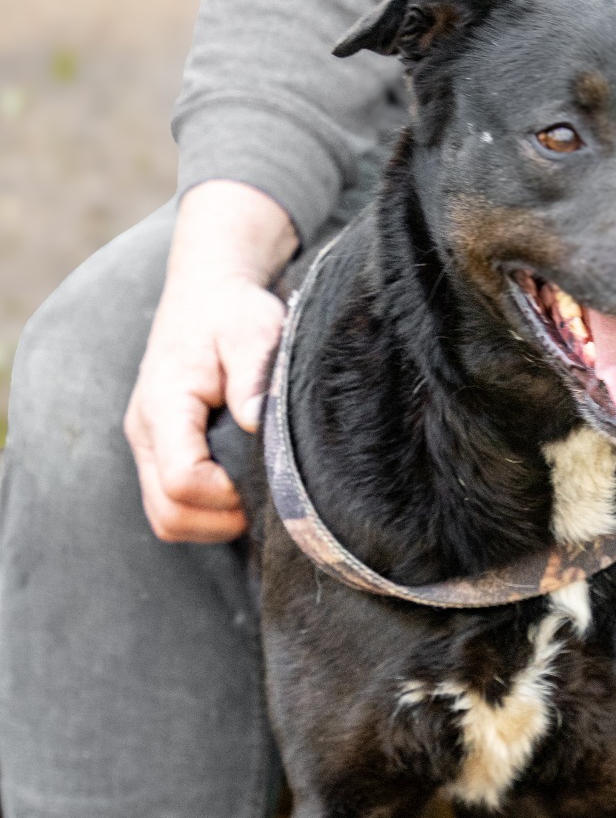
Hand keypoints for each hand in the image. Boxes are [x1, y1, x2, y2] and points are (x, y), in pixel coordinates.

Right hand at [124, 181, 297, 542]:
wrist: (206, 295)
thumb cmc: (233, 312)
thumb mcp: (254, 331)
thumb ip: (254, 377)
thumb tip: (259, 422)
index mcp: (165, 404)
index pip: (182, 480)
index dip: (226, 494)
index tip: (264, 477)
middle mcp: (146, 431)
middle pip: (168, 513)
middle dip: (221, 519)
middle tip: (267, 498)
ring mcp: (148, 445)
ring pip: (166, 518)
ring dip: (212, 523)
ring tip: (254, 497)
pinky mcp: (159, 451)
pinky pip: (170, 505)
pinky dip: (204, 514)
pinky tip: (239, 492)